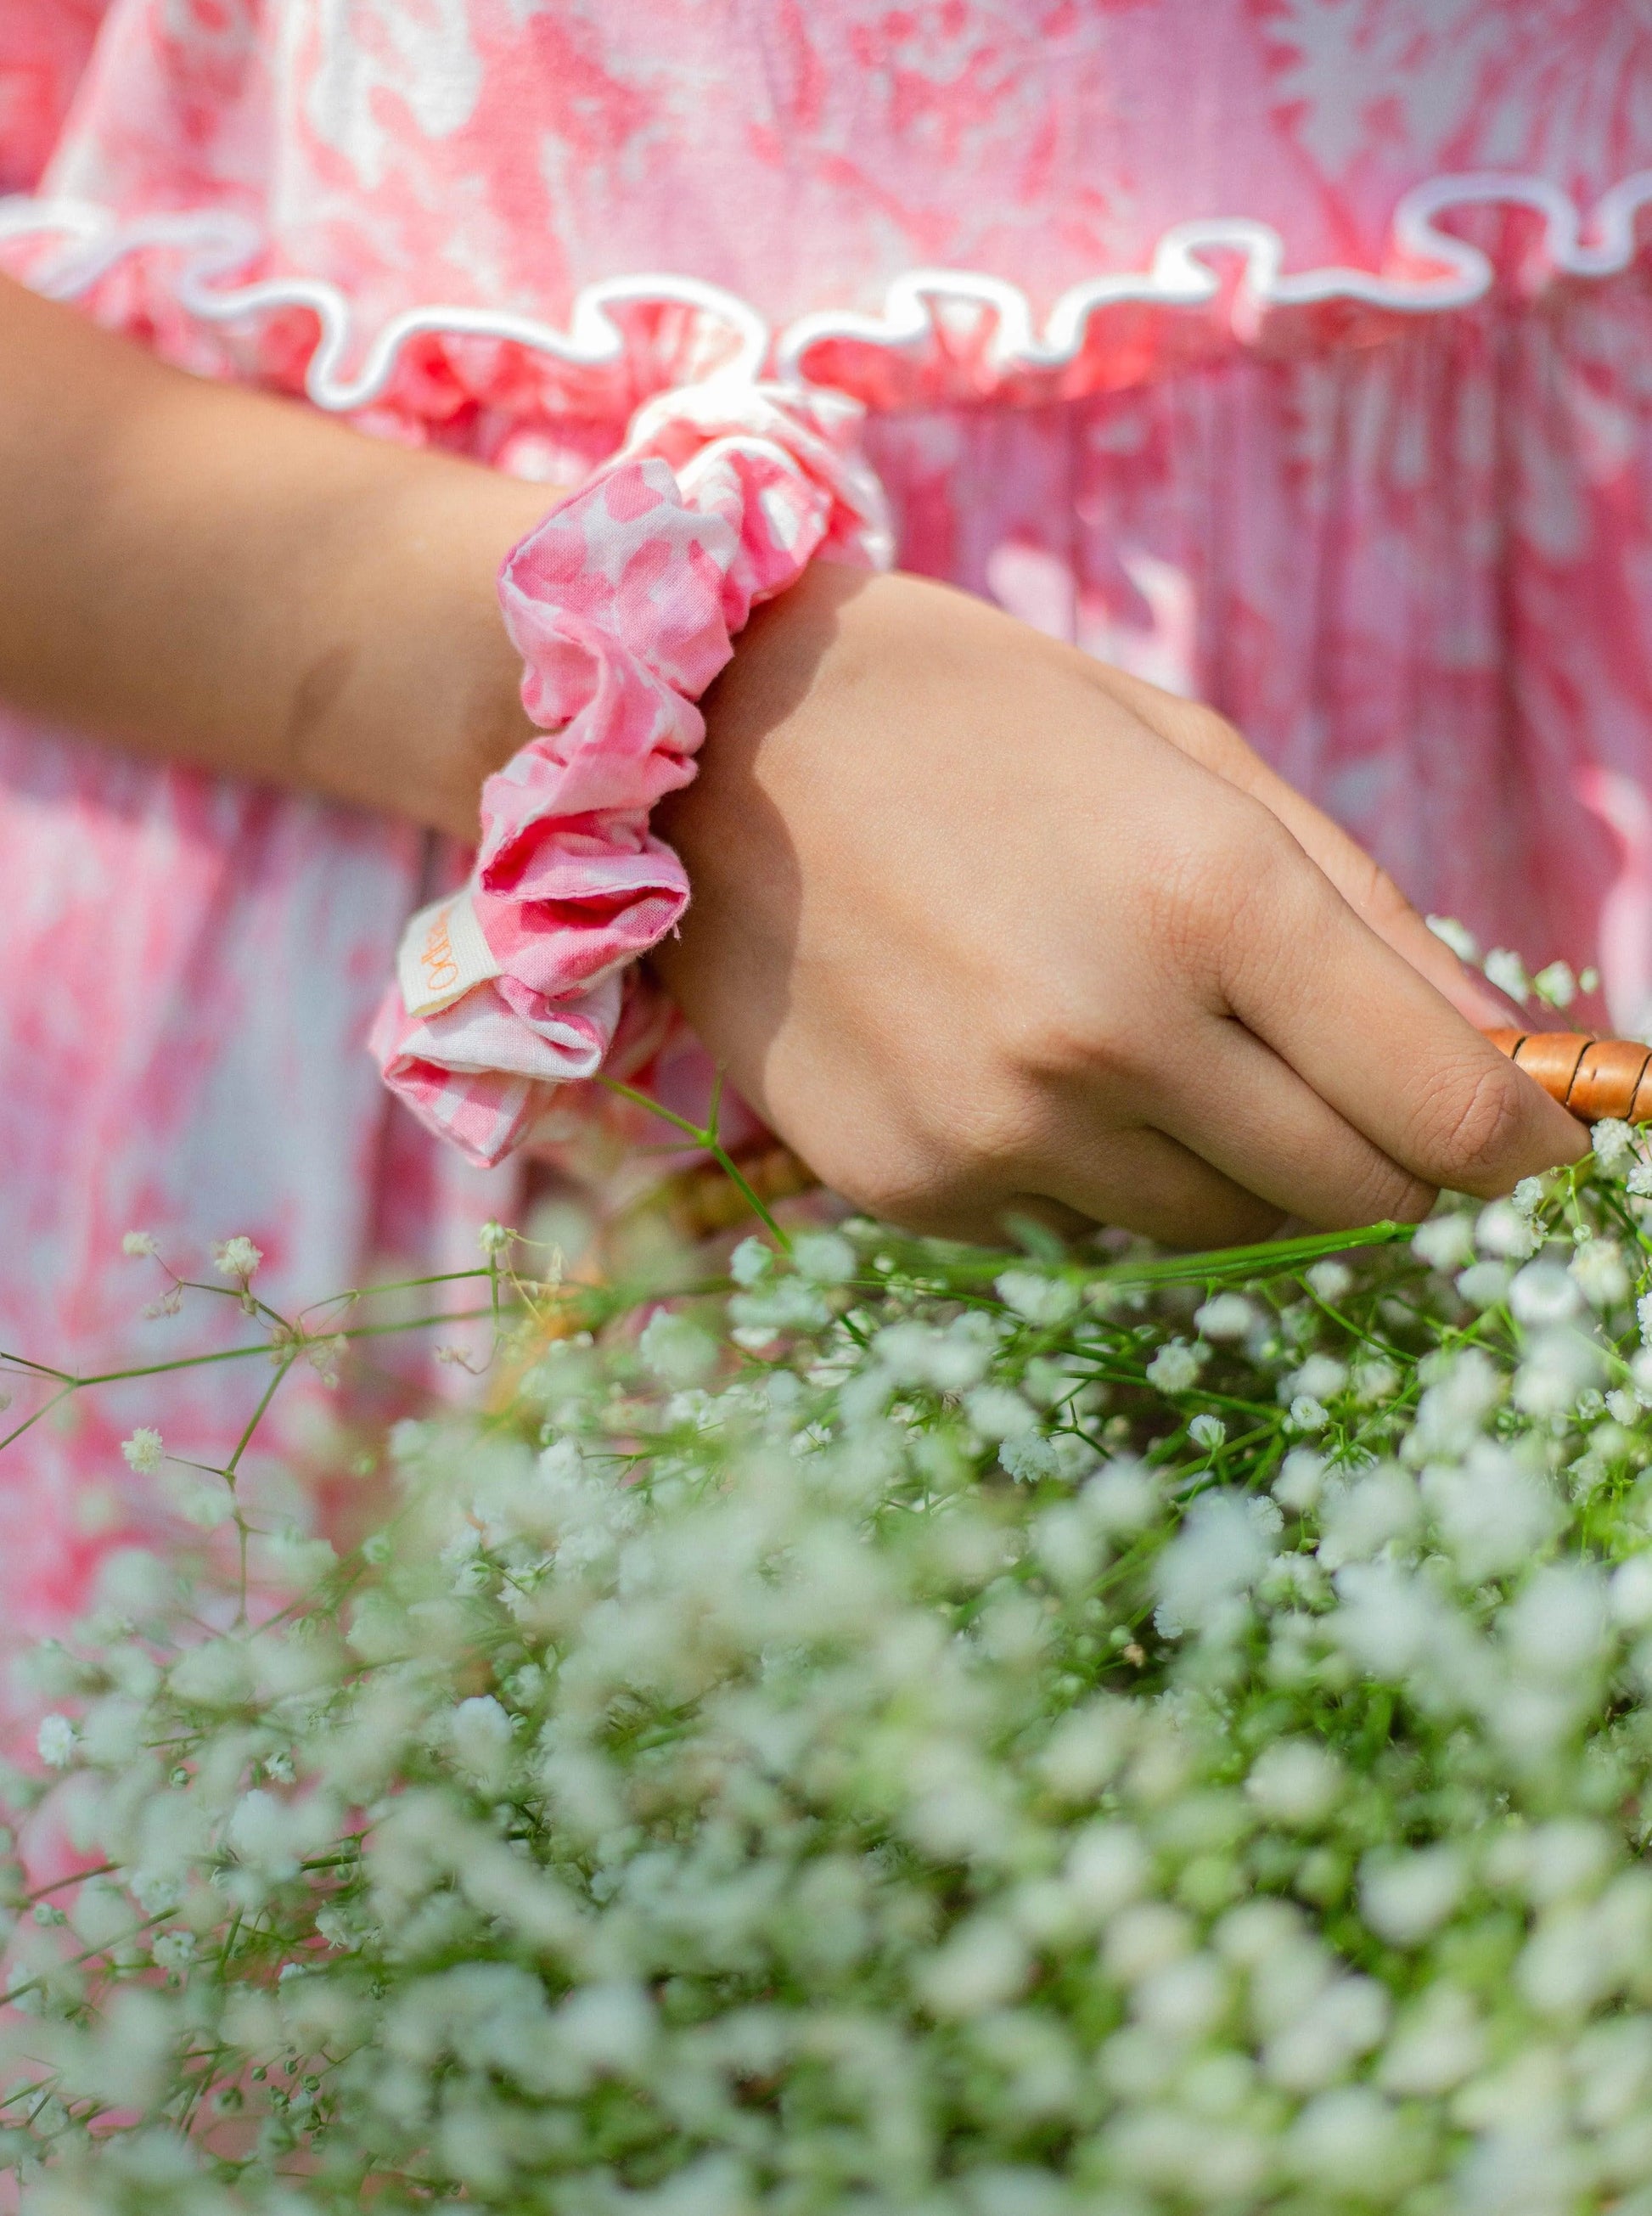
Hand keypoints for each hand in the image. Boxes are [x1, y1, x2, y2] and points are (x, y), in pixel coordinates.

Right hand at [651, 564, 1586, 1245]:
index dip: (1514, 1151)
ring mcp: (1000, 1131)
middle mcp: (1110, 1036)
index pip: (1439, 1111)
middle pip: (1348, 1197)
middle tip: (1353, 1099)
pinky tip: (1024, 1064)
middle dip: (1385, 1163)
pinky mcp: (912, 1189)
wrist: (708, 744)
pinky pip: (1076, 1232)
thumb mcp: (1190, 755)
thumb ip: (1364, 915)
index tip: (1529, 1154)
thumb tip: (1500, 1064)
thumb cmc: (976, 719)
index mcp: (1208, 899)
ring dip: (1234, 1166)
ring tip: (1154, 1046)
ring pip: (1215, 1230)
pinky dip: (1094, 1174)